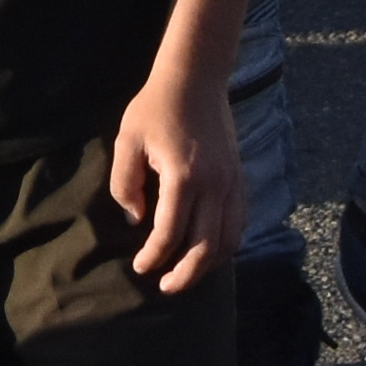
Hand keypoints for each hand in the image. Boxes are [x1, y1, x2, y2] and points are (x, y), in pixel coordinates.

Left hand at [101, 57, 242, 295]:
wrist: (195, 79)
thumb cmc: (155, 108)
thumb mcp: (127, 140)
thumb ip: (125, 184)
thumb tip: (137, 220)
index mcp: (184, 177)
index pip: (170, 233)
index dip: (154, 256)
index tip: (140, 268)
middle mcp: (215, 185)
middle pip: (205, 247)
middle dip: (186, 274)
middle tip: (165, 287)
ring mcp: (232, 183)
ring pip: (228, 240)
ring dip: (208, 265)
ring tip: (186, 275)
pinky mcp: (240, 179)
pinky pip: (239, 223)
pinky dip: (226, 245)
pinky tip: (208, 252)